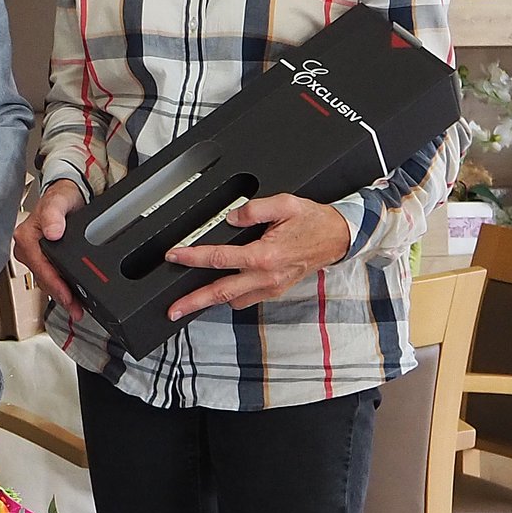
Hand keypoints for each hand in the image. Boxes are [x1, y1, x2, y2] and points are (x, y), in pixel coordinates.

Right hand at [10, 179, 87, 320]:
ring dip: (60, 295)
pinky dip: (61, 288)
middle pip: (42, 278)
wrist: (68, 195)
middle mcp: (27, 248)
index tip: (67, 296)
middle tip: (75, 309)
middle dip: (59, 295)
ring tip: (76, 307)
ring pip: (46, 281)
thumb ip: (53, 213)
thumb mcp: (59, 200)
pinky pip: (50, 278)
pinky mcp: (43, 259)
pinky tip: (72, 295)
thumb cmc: (61, 197)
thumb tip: (52, 231)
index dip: (54, 284)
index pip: (40, 267)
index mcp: (26, 237)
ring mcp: (35, 255)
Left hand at [164, 194, 351, 319]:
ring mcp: (271, 287)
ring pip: (233, 300)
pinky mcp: (275, 290)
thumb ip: (254, 209)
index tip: (174, 256)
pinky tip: (219, 291)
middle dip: (194, 302)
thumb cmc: (314, 222)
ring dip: (211, 302)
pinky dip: (230, 297)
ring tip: (190, 302)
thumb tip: (231, 217)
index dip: (192, 257)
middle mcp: (267, 276)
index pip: (219, 258)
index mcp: (265, 255)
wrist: (339, 238)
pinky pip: (247, 299)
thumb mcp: (286, 203)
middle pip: (221, 293)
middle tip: (172, 309)